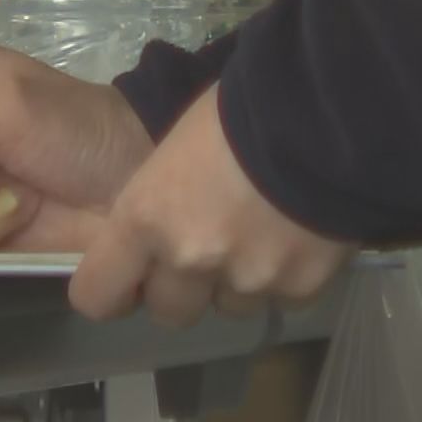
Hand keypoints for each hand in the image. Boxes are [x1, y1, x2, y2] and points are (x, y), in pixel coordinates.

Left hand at [70, 85, 353, 327]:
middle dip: (183, 290)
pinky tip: (301, 235)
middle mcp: (189, 259)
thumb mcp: (175, 148)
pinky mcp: (300, 286)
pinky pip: (283, 299)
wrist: (323, 110)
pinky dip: (288, 277)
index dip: (112, 289)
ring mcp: (247, 279)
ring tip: (263, 234)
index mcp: (145, 218)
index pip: (98, 294)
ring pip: (230, 307)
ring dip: (238, 282)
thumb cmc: (238, 108)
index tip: (129, 278)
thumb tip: (162, 225)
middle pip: (169, 313)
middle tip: (206, 251)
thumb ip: (160, 200)